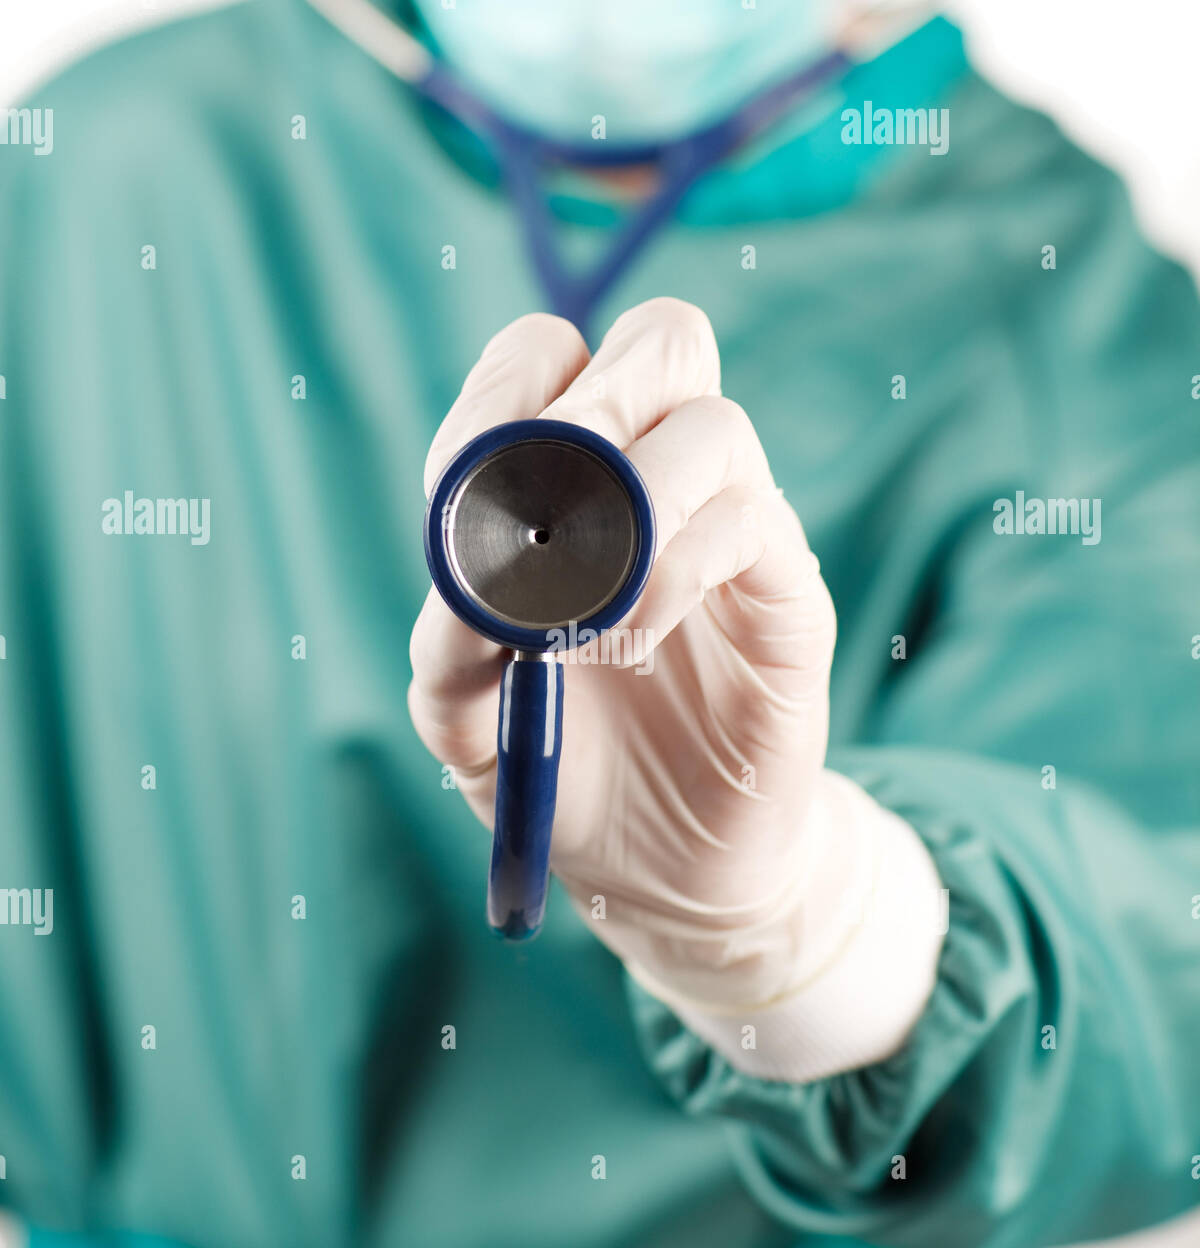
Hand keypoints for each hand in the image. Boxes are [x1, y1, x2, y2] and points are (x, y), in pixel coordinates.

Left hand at [410, 298, 842, 1010]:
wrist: (665, 865)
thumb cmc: (566, 771)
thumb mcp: (467, 720)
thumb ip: (444, 644)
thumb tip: (457, 582)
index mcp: (569, 484)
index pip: (547, 355)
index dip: (504, 394)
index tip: (474, 488)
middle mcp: (659, 483)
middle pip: (663, 336)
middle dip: (597, 398)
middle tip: (558, 498)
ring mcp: (732, 529)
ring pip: (714, 423)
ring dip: (636, 507)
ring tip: (590, 621)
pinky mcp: (787, 592)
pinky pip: (748, 524)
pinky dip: (672, 573)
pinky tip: (632, 642)